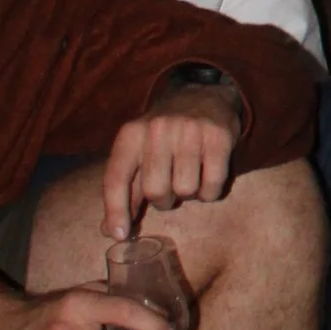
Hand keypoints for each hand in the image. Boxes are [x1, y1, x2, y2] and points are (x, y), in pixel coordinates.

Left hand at [101, 101, 237, 239]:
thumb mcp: (138, 153)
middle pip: (155, 191)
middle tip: (171, 189)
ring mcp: (190, 131)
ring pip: (186, 190)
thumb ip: (125, 191)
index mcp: (131, 134)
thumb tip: (111, 232)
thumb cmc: (164, 135)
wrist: (202, 94)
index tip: (121, 235)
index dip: (116, 210)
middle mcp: (158, 129)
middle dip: (164, 200)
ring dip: (189, 195)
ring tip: (190, 177)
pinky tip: (208, 178)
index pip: (116, 178)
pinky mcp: (218, 136)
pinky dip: (210, 192)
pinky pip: (212, 185)